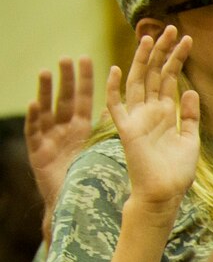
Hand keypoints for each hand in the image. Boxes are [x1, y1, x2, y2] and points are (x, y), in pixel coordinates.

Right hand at [26, 56, 95, 215]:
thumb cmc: (90, 176)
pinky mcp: (38, 152)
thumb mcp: (101, 149)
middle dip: (66, 79)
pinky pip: (34, 132)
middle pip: (65, 99)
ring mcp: (50, 138)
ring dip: (46, 91)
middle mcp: (64, 129)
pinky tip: (33, 104)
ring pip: (47, 110)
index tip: (87, 58)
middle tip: (68, 57)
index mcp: (82, 127)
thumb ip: (111, 128)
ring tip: (47, 72)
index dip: (85, 80)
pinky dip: (34, 118)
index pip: (84, 98)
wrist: (76, 204)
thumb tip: (129, 108)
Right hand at [104, 30, 198, 213]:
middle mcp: (148, 110)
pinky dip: (114, 89)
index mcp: (164, 112)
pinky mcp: (127, 130)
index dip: (177, 58)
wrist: (165, 194)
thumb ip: (190, 115)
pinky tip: (116, 69)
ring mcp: (136, 118)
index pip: (169, 78)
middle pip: (153, 73)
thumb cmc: (177, 171)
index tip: (188, 39)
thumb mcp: (190, 138)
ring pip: (137, 82)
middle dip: (162, 51)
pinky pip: (115, 106)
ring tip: (151, 37)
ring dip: (143, 60)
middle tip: (172, 27)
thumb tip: (191, 90)